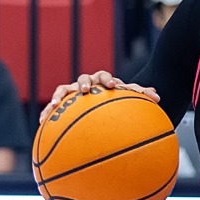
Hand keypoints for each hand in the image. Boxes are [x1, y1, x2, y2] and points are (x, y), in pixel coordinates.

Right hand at [41, 71, 159, 121]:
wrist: (104, 106)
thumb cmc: (118, 104)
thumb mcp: (130, 101)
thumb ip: (141, 97)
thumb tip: (157, 96)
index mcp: (104, 82)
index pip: (105, 77)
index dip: (107, 79)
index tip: (112, 85)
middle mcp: (88, 84)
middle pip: (84, 78)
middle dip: (84, 83)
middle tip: (85, 90)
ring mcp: (73, 93)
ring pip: (64, 90)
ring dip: (59, 96)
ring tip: (54, 105)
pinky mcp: (62, 103)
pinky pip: (53, 107)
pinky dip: (47, 112)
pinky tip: (41, 122)